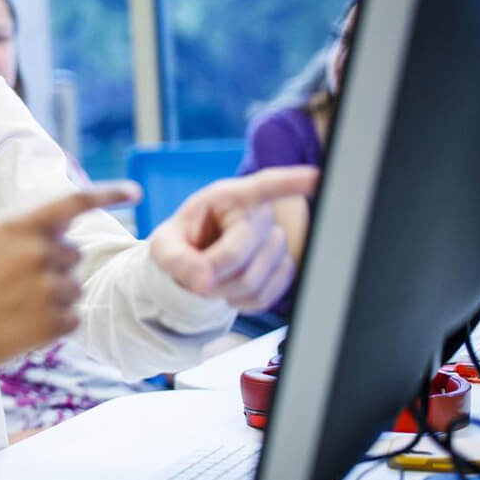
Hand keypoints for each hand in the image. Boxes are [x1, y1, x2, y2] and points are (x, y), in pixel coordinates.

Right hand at [0, 182, 141, 380]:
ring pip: (73, 289)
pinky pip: (71, 319)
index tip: (134, 192)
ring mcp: (49, 288)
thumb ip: (22, 238)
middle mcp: (39, 253)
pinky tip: (19, 328)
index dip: (107, 194)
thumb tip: (59, 238)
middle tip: (13, 288)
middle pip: (72, 255)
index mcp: (19, 228)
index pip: (74, 203)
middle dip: (52, 269)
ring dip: (52, 300)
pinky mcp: (55, 323)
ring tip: (12, 310)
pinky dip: (51, 327)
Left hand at [148, 166, 318, 311]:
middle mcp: (260, 214)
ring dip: (223, 290)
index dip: (291, 182)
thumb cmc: (179, 244)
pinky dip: (239, 302)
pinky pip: (264, 296)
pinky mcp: (283, 268)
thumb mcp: (163, 246)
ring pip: (254, 280)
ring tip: (210, 280)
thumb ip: (176, 260)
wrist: (193, 265)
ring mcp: (276, 241)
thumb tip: (203, 282)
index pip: (264, 186)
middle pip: (240, 254)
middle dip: (211, 272)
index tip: (316, 177)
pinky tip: (228, 290)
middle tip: (194, 275)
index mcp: (228, 197)